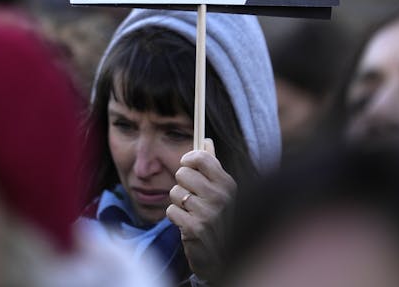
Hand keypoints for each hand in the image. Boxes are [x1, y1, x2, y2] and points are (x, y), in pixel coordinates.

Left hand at [166, 139, 235, 282]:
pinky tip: (187, 224)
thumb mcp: (222, 191)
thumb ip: (213, 166)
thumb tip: (206, 141)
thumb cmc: (220, 219)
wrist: (221, 258)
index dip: (189, 159)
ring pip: (175, 192)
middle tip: (192, 197)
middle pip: (183, 173)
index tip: (187, 165)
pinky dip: (176, 217)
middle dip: (182, 185)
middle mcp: (220, 196)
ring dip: (179, 203)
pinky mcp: (195, 229)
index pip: (202, 157)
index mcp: (228, 184)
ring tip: (191, 213)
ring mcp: (208, 213)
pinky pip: (171, 211)